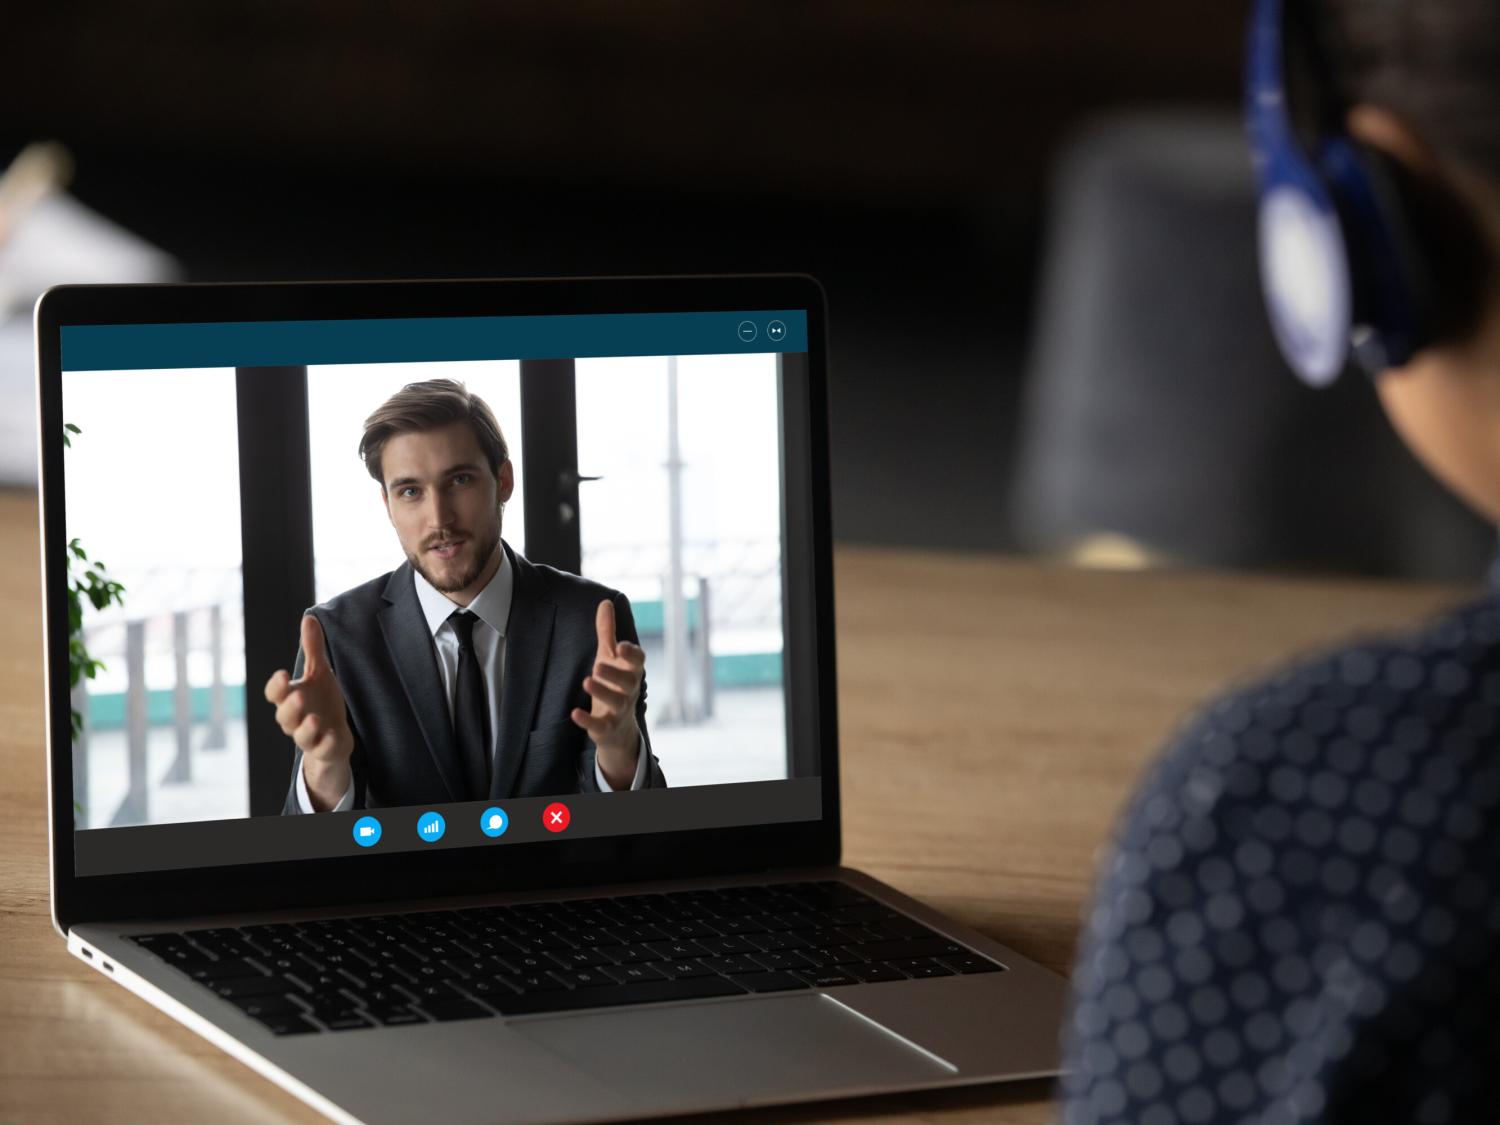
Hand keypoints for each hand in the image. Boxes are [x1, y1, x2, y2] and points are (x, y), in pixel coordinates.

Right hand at [263, 614, 353, 809]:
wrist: (334, 734)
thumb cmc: (321, 700)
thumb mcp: (319, 672)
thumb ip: (312, 648)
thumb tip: (308, 617)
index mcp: (291, 698)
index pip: (275, 694)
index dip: (276, 686)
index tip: (283, 674)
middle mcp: (296, 719)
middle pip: (284, 715)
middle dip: (290, 706)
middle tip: (299, 695)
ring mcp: (310, 736)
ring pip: (300, 736)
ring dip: (306, 728)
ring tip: (315, 718)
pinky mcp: (324, 748)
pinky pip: (321, 749)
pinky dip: (325, 743)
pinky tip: (332, 734)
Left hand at [571, 599, 644, 785]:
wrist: (618, 727)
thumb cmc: (614, 683)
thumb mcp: (609, 656)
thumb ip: (607, 632)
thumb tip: (605, 602)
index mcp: (630, 671)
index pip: (638, 661)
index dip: (631, 655)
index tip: (621, 646)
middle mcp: (629, 690)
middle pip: (628, 682)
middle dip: (615, 673)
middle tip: (598, 664)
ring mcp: (619, 710)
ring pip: (616, 702)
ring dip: (602, 692)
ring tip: (586, 682)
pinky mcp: (607, 727)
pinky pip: (600, 725)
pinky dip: (588, 720)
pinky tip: (574, 713)